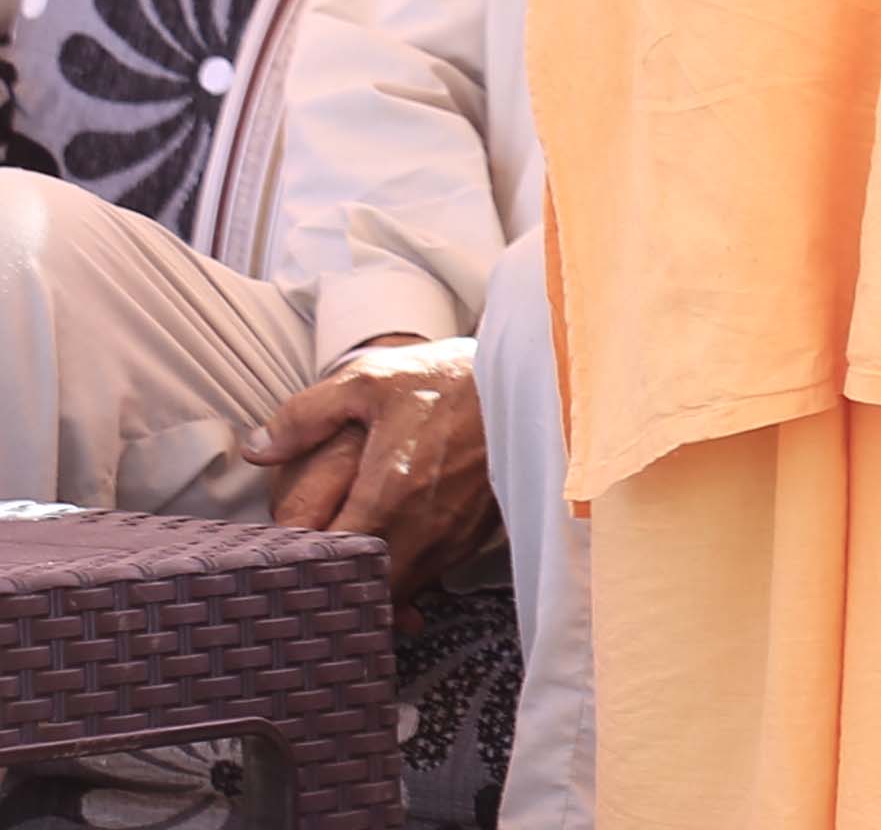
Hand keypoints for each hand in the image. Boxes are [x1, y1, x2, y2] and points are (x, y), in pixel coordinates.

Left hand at [248, 338, 494, 591]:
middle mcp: (421, 530)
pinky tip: (388, 559)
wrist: (536, 376)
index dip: (301, 570)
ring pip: (396, 591)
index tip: (282, 564)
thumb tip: (258, 449)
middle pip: (362, 590)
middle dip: (333, 586)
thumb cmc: (453, 379)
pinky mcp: (475, 537)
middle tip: (307, 577)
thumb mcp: (371, 381)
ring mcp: (452, 538)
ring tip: (343, 572)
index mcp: (387, 497)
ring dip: (368, 586)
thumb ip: (305, 416)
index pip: (330, 563)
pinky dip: (402, 577)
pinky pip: (427, 577)